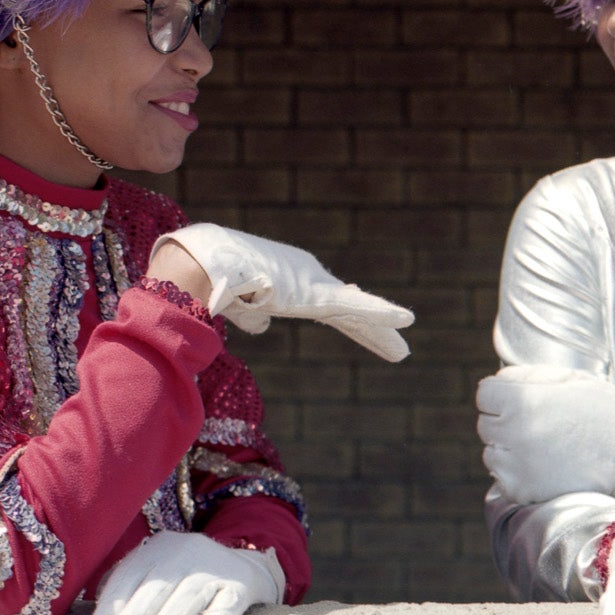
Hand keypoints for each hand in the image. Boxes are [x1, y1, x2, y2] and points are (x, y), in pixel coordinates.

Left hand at [89, 530, 285, 614]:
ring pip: (190, 596)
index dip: (113, 603)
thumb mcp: (157, 574)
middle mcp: (187, 552)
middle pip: (159, 586)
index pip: (131, 574)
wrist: (246, 568)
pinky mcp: (243, 586)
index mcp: (159, 549)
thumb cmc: (186, 580)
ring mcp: (217, 568)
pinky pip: (229, 605)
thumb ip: (128, 591)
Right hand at [153, 223, 412, 358]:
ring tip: (403, 350)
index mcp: (290, 281)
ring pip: (356, 313)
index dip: (347, 319)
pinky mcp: (318, 294)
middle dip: (369, 329)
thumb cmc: (214, 277)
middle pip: (346, 310)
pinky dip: (381, 314)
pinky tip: (407, 321)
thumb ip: (250, 313)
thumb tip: (260, 326)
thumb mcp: (236, 301)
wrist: (208, 264)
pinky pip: (357, 307)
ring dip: (380, 332)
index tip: (362, 327)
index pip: (326, 305)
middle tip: (396, 347)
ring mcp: (315, 285)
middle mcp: (308, 278)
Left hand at [477, 363, 614, 505]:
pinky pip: (502, 479)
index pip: (485, 394)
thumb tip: (500, 381)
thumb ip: (529, 376)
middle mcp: (514, 432)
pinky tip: (544, 467)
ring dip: (508, 450)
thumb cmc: (607, 412)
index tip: (521, 401)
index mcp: (523, 399)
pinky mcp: (522, 491)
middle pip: (485, 424)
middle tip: (538, 426)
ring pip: (490, 454)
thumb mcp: (571, 378)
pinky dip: (517, 475)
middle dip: (506, 422)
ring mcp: (516, 465)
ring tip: (542, 448)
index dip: (503, 395)